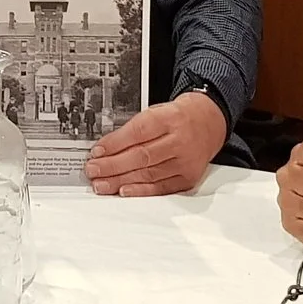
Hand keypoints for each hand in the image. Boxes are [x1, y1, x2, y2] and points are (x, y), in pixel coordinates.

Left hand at [84, 91, 228, 196]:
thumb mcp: (157, 112)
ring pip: (149, 174)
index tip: (97, 152)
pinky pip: (161, 187)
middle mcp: (180, 141)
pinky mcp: (188, 178)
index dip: (115, 144)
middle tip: (93, 170)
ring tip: (102, 184)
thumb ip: (134, 129)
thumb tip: (106, 148)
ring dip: (121, 180)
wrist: (208, 122)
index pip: (138, 132)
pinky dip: (141, 191)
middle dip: (112, 165)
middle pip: (142, 156)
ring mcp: (185, 161)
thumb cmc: (178, 118)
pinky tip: (124, 191)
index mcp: (170, 118)